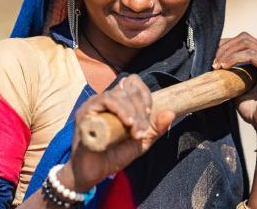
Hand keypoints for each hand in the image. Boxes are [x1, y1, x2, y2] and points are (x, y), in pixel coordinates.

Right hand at [59, 74, 174, 191]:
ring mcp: (94, 104)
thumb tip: (171, 113)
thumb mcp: (141, 141)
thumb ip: (156, 128)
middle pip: (128, 89)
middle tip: (140, 131)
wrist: (93, 173)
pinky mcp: (85, 112)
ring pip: (118, 95)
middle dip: (140, 109)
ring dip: (132, 112)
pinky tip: (127, 123)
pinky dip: (120, 110)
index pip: (133, 82)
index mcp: (118, 102)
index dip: (144, 94)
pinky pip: (105, 101)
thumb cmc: (115, 155)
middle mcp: (105, 100)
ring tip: (134, 131)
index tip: (149, 113)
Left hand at [213, 32, 256, 140]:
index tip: (211, 55)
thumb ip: (230, 72)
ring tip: (216, 65)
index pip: (243, 39)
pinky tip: (224, 66)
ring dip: (227, 52)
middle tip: (212, 61)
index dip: (225, 43)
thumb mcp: (237, 85)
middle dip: (224, 46)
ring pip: (246, 44)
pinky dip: (235, 58)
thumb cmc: (252, 107)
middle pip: (244, 38)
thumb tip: (212, 63)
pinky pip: (251, 55)